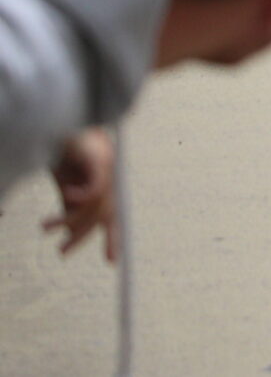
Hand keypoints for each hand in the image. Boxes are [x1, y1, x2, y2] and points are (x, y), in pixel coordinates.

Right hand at [44, 129, 115, 260]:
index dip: (113, 238)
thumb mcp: (66, 183)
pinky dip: (83, 195)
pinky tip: (66, 197)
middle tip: (61, 251)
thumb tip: (70, 226)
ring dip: (69, 219)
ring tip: (43, 229)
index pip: (112, 216)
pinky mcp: (100, 159)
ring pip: (95, 205)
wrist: (62, 122)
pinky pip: (97, 185)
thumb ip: (71, 203)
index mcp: (104, 187)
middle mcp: (110, 179)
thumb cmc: (65, 153)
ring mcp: (107, 169)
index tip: (112, 262)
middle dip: (83, 235)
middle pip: (103, 215)